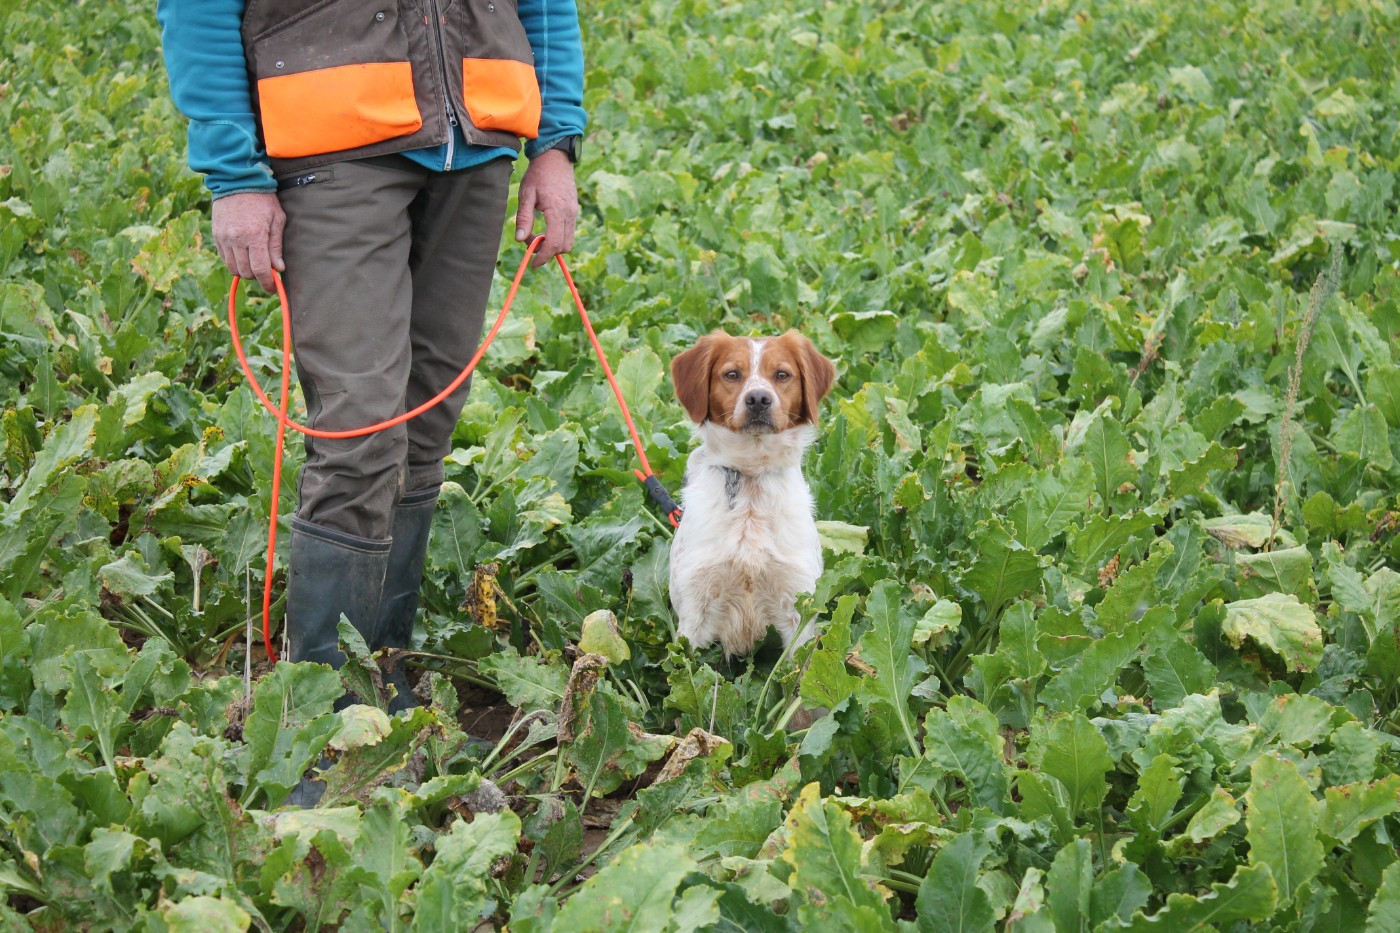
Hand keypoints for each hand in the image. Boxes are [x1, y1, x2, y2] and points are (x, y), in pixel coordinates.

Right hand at [212, 192, 285, 290]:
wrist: (236, 180)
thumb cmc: (262, 199)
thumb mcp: (277, 219)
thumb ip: (276, 246)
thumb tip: (279, 268)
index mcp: (254, 235)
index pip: (260, 269)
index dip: (267, 283)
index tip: (273, 288)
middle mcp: (236, 239)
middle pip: (246, 272)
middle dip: (257, 277)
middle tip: (266, 274)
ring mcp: (223, 237)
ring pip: (233, 268)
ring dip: (245, 271)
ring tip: (255, 264)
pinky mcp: (216, 235)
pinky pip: (224, 258)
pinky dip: (234, 262)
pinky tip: (243, 255)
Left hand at [514, 148, 577, 267]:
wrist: (555, 158)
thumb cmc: (538, 174)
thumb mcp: (526, 194)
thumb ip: (524, 217)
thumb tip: (520, 239)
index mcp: (557, 211)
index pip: (553, 243)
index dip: (543, 256)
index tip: (533, 263)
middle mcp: (569, 214)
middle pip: (563, 246)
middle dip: (547, 251)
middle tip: (531, 242)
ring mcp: (574, 213)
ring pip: (568, 241)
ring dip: (553, 245)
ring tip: (538, 235)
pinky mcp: (574, 211)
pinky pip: (569, 232)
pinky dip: (558, 236)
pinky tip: (546, 227)